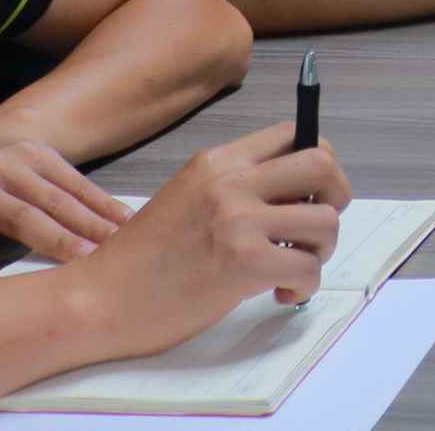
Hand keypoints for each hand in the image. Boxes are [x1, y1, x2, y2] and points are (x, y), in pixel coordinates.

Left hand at [0, 130, 133, 282]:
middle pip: (19, 216)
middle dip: (56, 240)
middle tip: (86, 263)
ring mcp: (8, 165)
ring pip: (54, 199)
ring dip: (88, 223)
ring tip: (114, 245)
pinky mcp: (39, 153)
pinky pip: (75, 181)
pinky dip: (102, 202)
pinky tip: (123, 220)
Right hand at [69, 122, 349, 351]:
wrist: (97, 300)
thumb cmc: (141, 259)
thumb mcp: (188, 197)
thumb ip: (237, 186)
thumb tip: (299, 192)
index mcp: (217, 161)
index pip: (294, 133)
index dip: (321, 161)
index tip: (316, 191)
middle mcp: (230, 183)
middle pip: (323, 164)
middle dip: (337, 197)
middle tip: (317, 229)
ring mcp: (237, 221)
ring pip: (326, 221)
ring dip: (321, 251)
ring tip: (292, 268)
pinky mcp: (243, 263)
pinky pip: (309, 268)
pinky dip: (305, 286)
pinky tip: (279, 293)